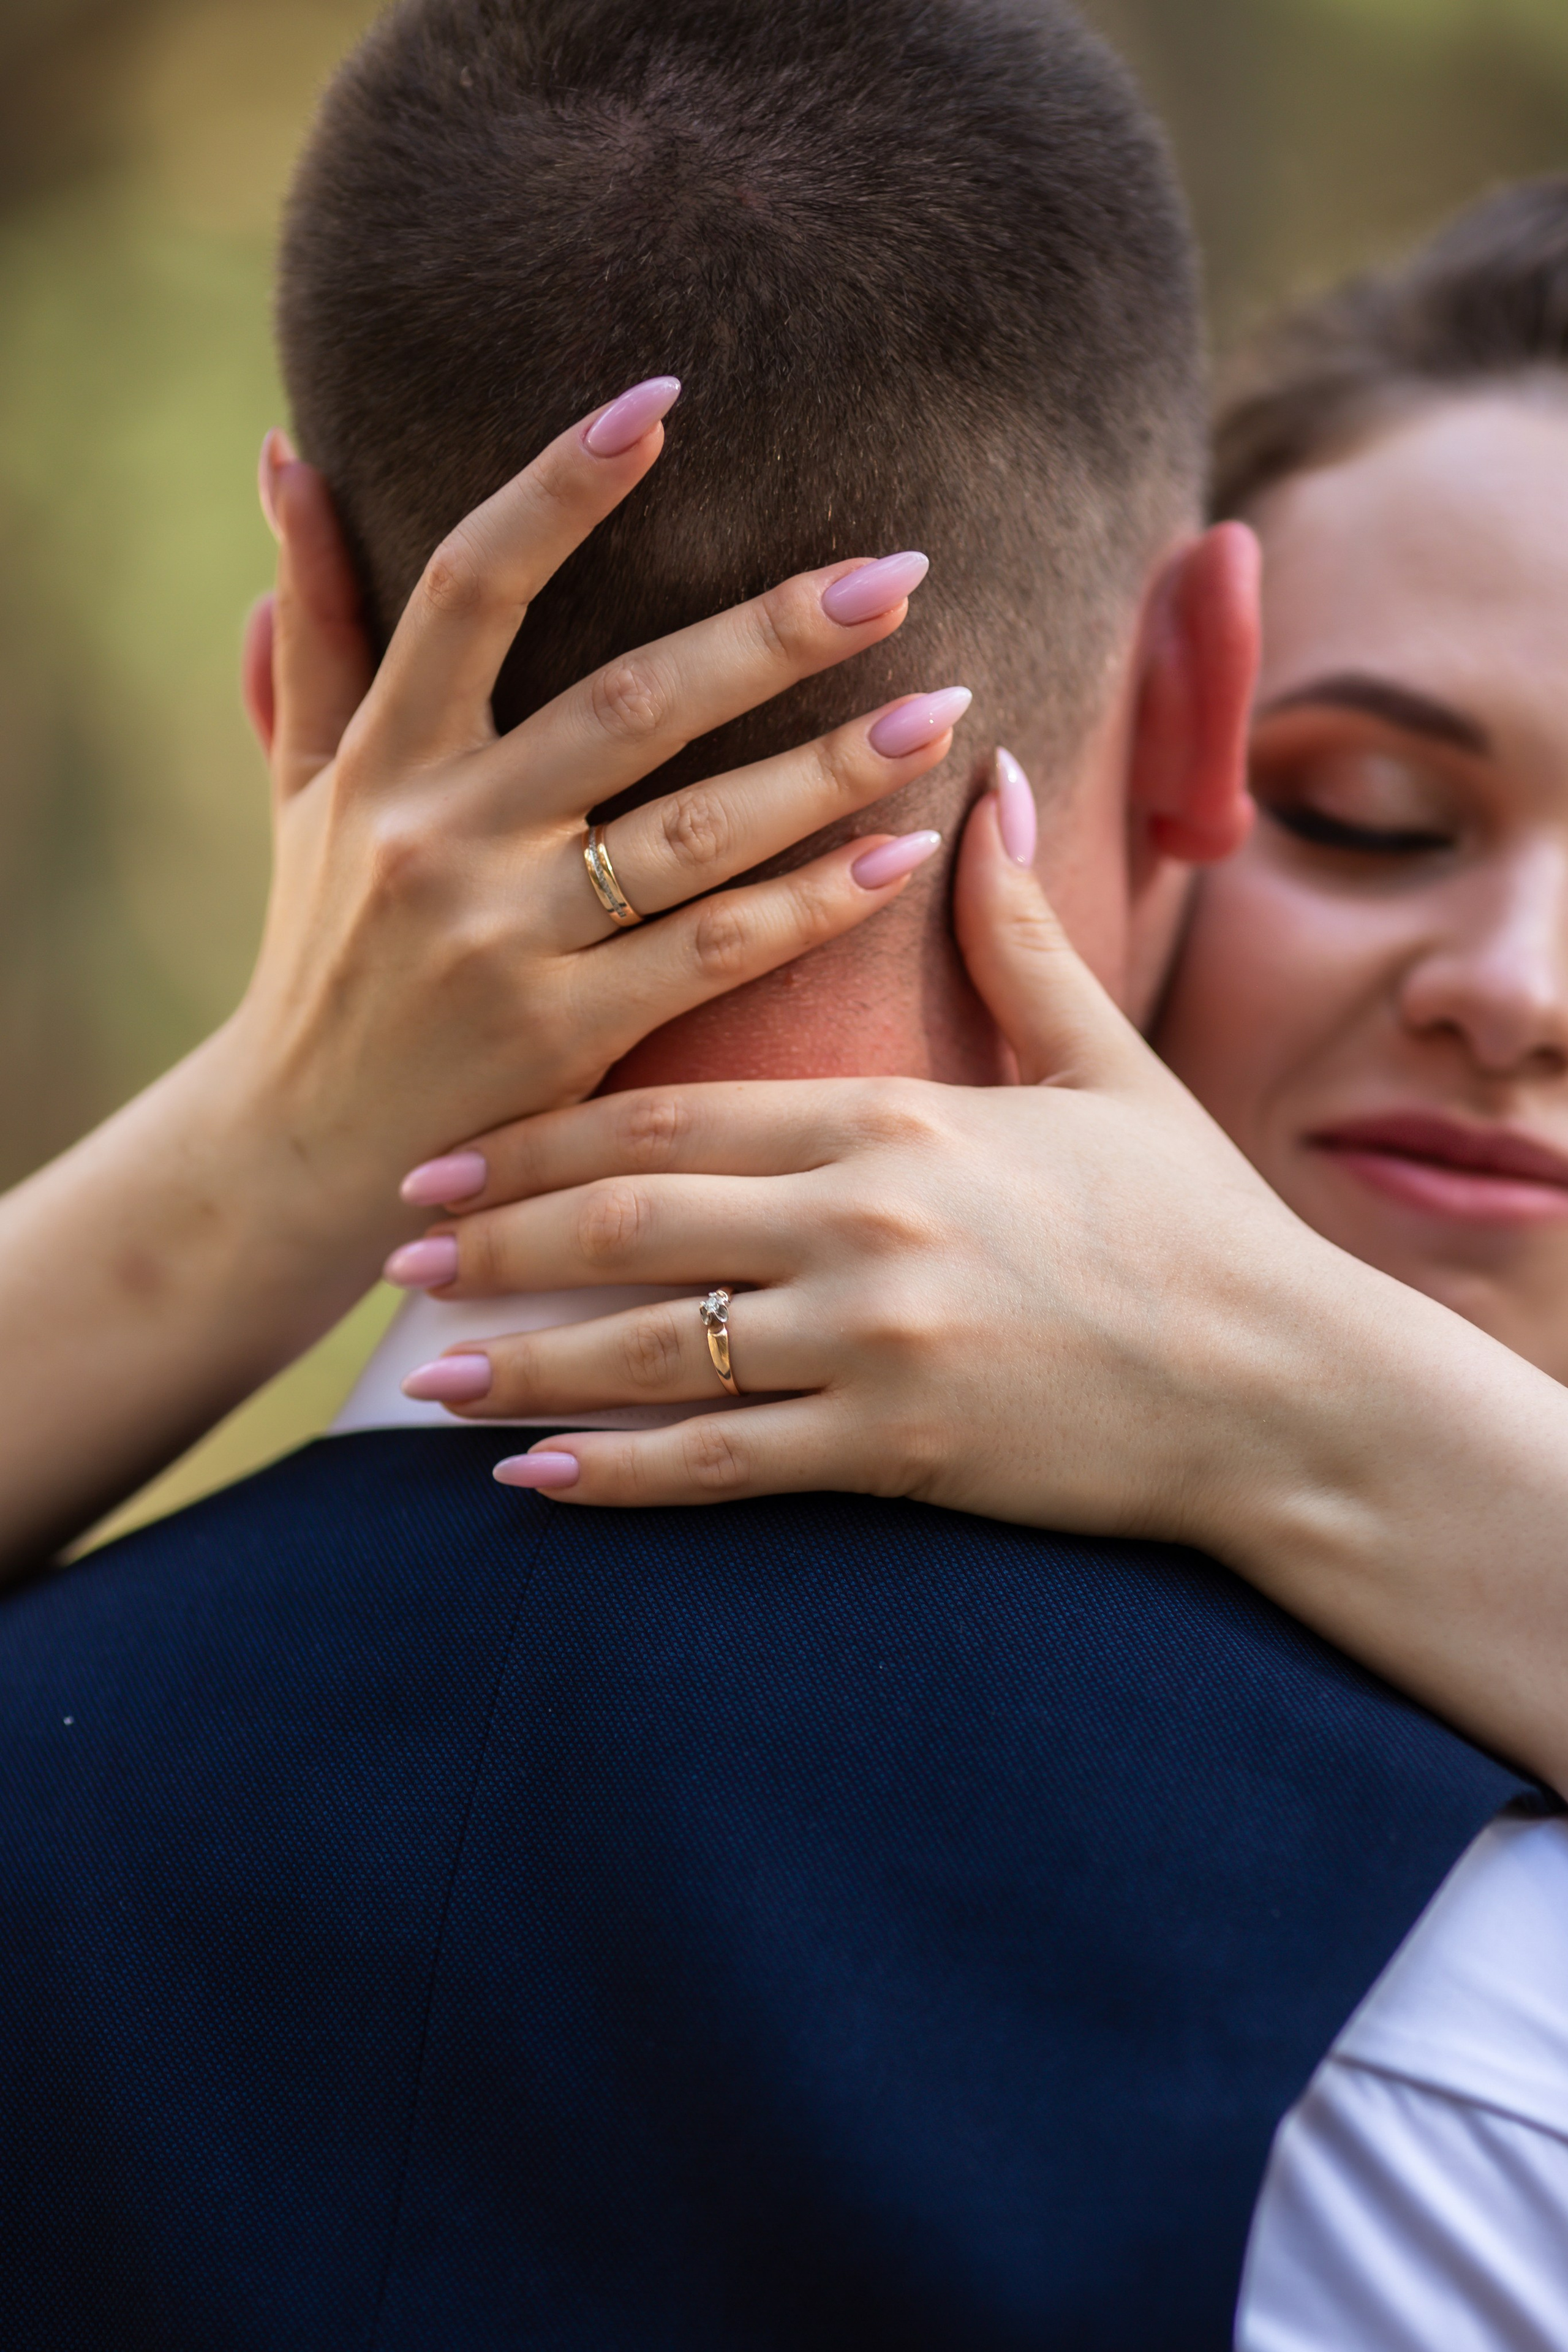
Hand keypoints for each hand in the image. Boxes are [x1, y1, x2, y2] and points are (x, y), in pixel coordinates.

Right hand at [214, 379, 964, 1278]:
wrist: (301, 1151)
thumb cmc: (321, 950)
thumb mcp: (297, 788)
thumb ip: (315, 631)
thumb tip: (288, 452)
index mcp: (383, 759)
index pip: (467, 590)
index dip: (558, 490)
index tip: (661, 404)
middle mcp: (438, 840)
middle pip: (627, 705)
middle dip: (768, 636)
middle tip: (900, 570)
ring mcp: (504, 946)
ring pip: (694, 834)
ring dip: (829, 768)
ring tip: (948, 706)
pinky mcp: (564, 1041)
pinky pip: (715, 955)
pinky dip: (813, 904)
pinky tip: (904, 854)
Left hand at [387, 758, 1567, 1793]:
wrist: (1287, 1385)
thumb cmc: (1192, 1222)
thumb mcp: (1101, 1065)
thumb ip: (1018, 934)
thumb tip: (992, 780)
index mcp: (893, 1118)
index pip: (672, 1111)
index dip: (543, 1131)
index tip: (456, 1151)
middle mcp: (861, 1225)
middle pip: (629, 1216)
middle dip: (500, 1234)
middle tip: (401, 1246)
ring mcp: (872, 1344)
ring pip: (649, 1346)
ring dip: (521, 1356)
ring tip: (423, 1369)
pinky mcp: (895, 1453)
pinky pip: (718, 1467)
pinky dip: (613, 1474)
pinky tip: (529, 1477)